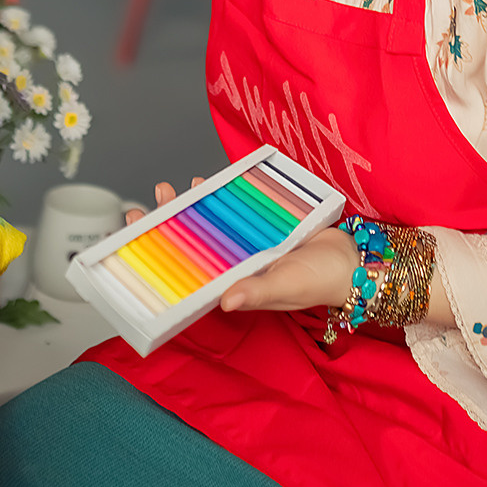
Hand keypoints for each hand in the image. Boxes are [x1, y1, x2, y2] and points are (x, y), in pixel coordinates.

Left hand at [123, 183, 359, 315]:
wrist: (351, 259)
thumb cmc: (318, 282)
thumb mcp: (286, 287)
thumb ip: (258, 292)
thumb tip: (226, 301)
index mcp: (231, 285)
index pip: (186, 274)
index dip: (160, 261)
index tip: (135, 244)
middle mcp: (233, 265)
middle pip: (191, 246)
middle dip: (166, 227)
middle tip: (147, 206)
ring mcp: (245, 244)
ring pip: (208, 225)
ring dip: (189, 209)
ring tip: (174, 189)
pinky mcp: (260, 225)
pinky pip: (233, 209)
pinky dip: (218, 197)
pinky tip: (207, 184)